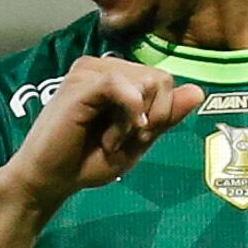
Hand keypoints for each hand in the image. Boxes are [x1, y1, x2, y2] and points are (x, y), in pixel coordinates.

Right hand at [4, 55, 195, 213]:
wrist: (49, 180)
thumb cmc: (86, 162)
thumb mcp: (136, 141)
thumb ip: (164, 117)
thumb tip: (199, 91)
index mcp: (118, 78)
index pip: (163, 79)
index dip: (163, 112)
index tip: (139, 138)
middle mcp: (104, 66)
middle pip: (160, 78)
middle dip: (152, 117)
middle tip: (124, 142)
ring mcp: (90, 71)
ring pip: (145, 81)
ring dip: (135, 120)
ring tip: (110, 141)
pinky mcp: (80, 83)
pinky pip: (121, 85)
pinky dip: (126, 114)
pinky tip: (112, 138)